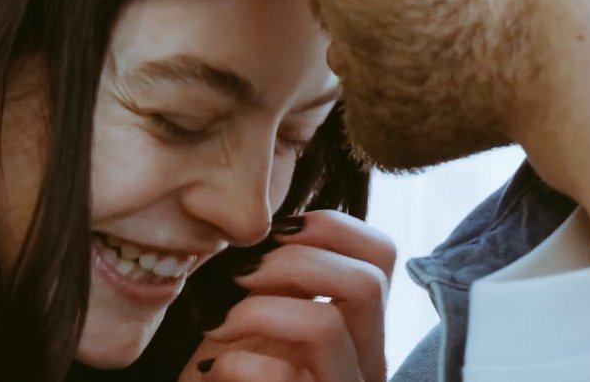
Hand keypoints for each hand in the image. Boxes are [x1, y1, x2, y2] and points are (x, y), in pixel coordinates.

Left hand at [179, 210, 395, 381]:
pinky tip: (210, 371)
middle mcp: (365, 362)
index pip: (380, 253)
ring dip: (256, 310)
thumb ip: (278, 274)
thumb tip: (262, 222)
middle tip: (237, 273)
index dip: (327, 225)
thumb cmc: (232, 369)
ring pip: (326, 325)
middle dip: (292, 260)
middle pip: (369, 282)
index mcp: (358, 326)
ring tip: (214, 322)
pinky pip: (284, 375)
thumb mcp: (259, 311)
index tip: (270, 232)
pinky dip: (235, 362)